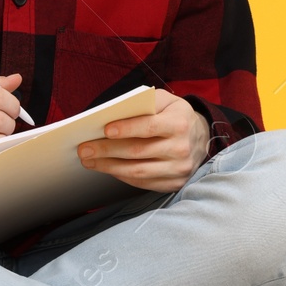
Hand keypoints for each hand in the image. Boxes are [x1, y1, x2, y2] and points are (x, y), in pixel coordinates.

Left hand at [75, 89, 207, 192]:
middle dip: (107, 150)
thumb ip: (144, 103)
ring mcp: (179, 169)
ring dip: (109, 167)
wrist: (201, 138)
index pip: (149, 127)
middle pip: (138, 151)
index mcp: (179, 123)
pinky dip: (121, 176)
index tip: (105, 129)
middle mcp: (181, 148)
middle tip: (84, 149)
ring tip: (89, 161)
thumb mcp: (166, 101)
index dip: (127, 128)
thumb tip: (113, 114)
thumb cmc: (175, 115)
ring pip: (138, 171)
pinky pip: (143, 182)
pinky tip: (107, 168)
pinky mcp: (174, 184)